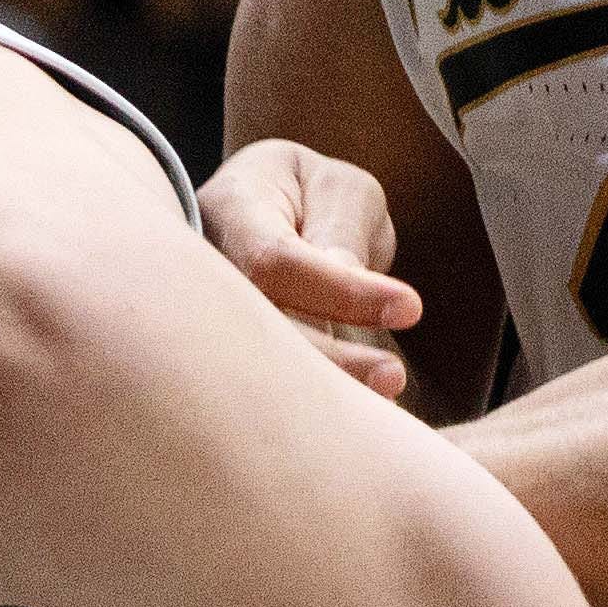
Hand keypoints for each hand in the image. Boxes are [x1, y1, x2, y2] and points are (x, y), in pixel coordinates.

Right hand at [199, 141, 420, 390]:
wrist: (263, 212)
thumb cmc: (309, 197)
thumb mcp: (338, 192)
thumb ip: (341, 231)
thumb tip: (345, 284)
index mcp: (230, 207)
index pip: (273, 260)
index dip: (339, 291)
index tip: (409, 308)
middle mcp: (198, 266)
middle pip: (252, 327)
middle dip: (327, 359)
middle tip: (393, 376)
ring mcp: (199, 317)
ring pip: (252, 366)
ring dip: (321, 389)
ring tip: (384, 392)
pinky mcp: (218, 356)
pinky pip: (260, 382)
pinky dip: (309, 401)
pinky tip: (354, 414)